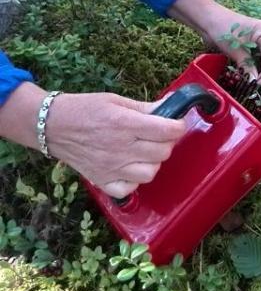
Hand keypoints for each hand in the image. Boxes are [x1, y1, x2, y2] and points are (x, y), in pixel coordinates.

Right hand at [45, 92, 185, 197]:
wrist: (53, 126)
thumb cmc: (86, 109)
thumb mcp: (117, 101)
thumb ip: (146, 107)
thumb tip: (173, 104)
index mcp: (125, 124)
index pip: (167, 130)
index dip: (178, 126)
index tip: (177, 123)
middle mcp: (120, 148)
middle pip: (163, 152)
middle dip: (167, 142)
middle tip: (159, 135)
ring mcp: (111, 168)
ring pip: (151, 172)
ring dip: (153, 161)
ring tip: (145, 151)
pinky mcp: (103, 181)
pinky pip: (130, 189)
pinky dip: (135, 180)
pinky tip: (130, 166)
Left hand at [168, 0, 260, 84]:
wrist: (207, 19)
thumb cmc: (221, 28)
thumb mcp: (235, 49)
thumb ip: (246, 65)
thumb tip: (254, 82)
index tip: (259, 84)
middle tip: (256, 85)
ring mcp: (260, 40)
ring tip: (254, 82)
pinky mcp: (253, 45)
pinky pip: (258, 58)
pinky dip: (255, 67)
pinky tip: (250, 75)